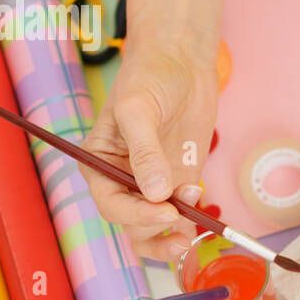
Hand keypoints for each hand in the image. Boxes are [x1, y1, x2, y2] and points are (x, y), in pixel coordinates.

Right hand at [82, 35, 218, 260]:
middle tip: (181, 215)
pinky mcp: (179, 181)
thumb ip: (145, 151)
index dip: (136, 214)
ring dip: (170, 238)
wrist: (180, 62)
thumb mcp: (139, 109)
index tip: (165, 210)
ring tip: (189, 237)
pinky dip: (190, 221)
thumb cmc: (149, 77)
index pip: (110, 203)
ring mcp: (152, 183)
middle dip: (155, 226)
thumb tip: (155, 192)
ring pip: (153, 228)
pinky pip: (181, 214)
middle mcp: (121, 179)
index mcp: (99, 164)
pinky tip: (200, 208)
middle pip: (131, 222)